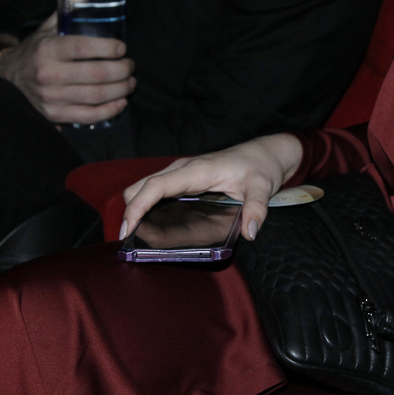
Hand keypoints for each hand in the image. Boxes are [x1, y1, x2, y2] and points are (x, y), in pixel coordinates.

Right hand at [0, 12, 135, 124]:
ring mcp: (51, 97)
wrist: (8, 78)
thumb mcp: (46, 28)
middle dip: (121, 70)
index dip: (107, 48)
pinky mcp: (54, 114)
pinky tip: (121, 102)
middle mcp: (48, 74)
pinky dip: (109, 110)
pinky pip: (88, 116)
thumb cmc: (36, 51)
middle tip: (130, 66)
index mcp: (47, 50)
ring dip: (120, 90)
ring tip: (130, 82)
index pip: (83, 47)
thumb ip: (66, 10)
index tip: (122, 48)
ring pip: (95, 96)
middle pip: (96, 74)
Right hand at [120, 133, 304, 241]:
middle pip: (140, 187)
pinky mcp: (184, 180)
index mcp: (196, 171)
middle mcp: (183, 170)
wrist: (265, 153)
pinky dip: (147, 206)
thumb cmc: (261, 166)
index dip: (137, 207)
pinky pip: (156, 191)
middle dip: (131, 211)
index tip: (128, 229)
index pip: (156, 186)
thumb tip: (249, 233)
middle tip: (132, 241)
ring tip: (138, 237)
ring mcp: (181, 174)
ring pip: (144, 188)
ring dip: (137, 209)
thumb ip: (256, 209)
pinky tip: (153, 226)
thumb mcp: (263, 187)